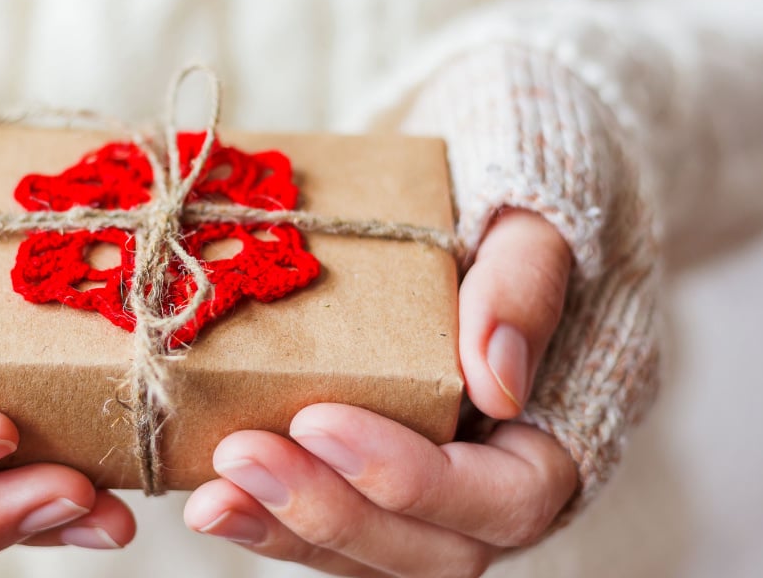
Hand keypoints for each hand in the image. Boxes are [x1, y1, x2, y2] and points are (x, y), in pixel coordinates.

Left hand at [184, 209, 577, 576]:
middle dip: (328, 511)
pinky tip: (209, 497)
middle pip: (427, 551)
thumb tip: (496, 384)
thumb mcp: (531, 224)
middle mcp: (493, 495)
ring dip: (284, 533)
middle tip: (240, 454)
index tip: (320, 420)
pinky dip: (268, 525)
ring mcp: (430, 509)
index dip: (411, 477)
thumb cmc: (509, 218)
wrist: (473, 220)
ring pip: (368, 558)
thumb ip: (524, 286)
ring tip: (210, 497)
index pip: (504, 498)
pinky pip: (327, 539)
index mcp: (553, 442)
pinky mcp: (367, 496)